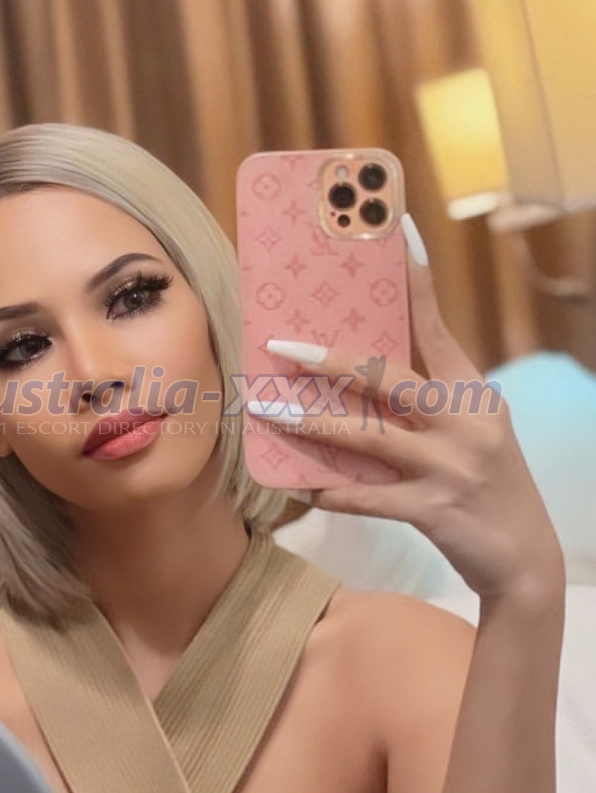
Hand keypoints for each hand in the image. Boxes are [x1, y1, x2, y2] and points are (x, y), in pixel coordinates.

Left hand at [259, 222, 564, 602]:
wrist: (524, 559)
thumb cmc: (485, 483)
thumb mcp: (471, 430)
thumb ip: (427, 400)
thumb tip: (359, 369)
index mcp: (472, 393)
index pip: (436, 327)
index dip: (414, 282)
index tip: (394, 233)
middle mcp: (464, 422)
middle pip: (388, 376)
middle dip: (330, 358)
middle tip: (281, 344)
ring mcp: (449, 467)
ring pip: (368, 435)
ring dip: (312, 423)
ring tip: (268, 410)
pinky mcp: (433, 511)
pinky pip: (367, 496)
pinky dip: (331, 491)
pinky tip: (300, 486)